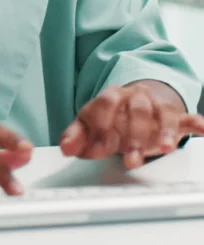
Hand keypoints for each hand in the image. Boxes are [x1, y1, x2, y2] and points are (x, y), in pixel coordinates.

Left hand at [60, 83, 203, 168]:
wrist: (134, 100)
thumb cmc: (111, 117)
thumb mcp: (90, 125)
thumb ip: (76, 136)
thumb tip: (66, 147)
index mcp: (112, 96)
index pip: (105, 104)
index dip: (101, 126)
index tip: (97, 149)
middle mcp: (136, 97)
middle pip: (137, 110)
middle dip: (134, 135)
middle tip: (130, 160)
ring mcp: (156, 106)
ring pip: (162, 113)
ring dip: (164, 131)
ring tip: (164, 148)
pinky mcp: (174, 117)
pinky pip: (187, 117)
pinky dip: (196, 123)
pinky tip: (203, 128)